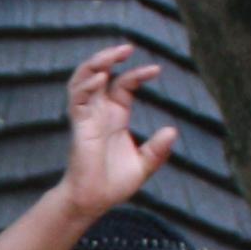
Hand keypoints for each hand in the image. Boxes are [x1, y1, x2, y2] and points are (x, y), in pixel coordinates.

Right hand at [56, 43, 180, 213]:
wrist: (94, 201)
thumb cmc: (114, 185)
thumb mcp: (144, 165)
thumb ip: (158, 150)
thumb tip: (172, 131)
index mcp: (115, 116)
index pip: (123, 84)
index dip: (137, 74)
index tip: (156, 70)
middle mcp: (100, 112)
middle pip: (99, 73)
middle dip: (110, 57)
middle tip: (127, 47)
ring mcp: (87, 117)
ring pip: (83, 80)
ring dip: (95, 64)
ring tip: (112, 55)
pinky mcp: (79, 126)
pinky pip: (78, 99)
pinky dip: (86, 85)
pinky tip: (101, 78)